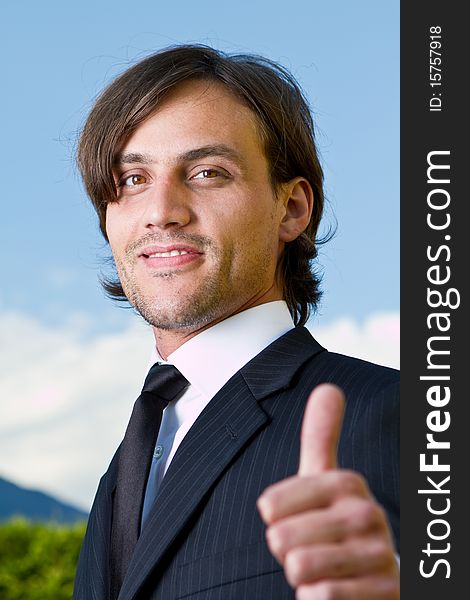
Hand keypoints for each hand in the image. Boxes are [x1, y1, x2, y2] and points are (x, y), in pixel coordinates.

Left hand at [257, 384, 398, 598]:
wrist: (372, 578)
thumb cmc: (335, 526)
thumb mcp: (326, 480)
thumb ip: (322, 436)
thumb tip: (328, 387)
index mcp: (346, 482)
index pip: (271, 505)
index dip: (275, 520)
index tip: (300, 519)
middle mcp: (366, 514)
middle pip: (281, 538)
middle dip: (286, 551)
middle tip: (312, 548)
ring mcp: (377, 555)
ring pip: (299, 567)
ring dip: (300, 576)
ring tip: (322, 569)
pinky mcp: (382, 592)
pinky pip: (319, 596)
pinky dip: (315, 599)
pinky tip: (333, 591)